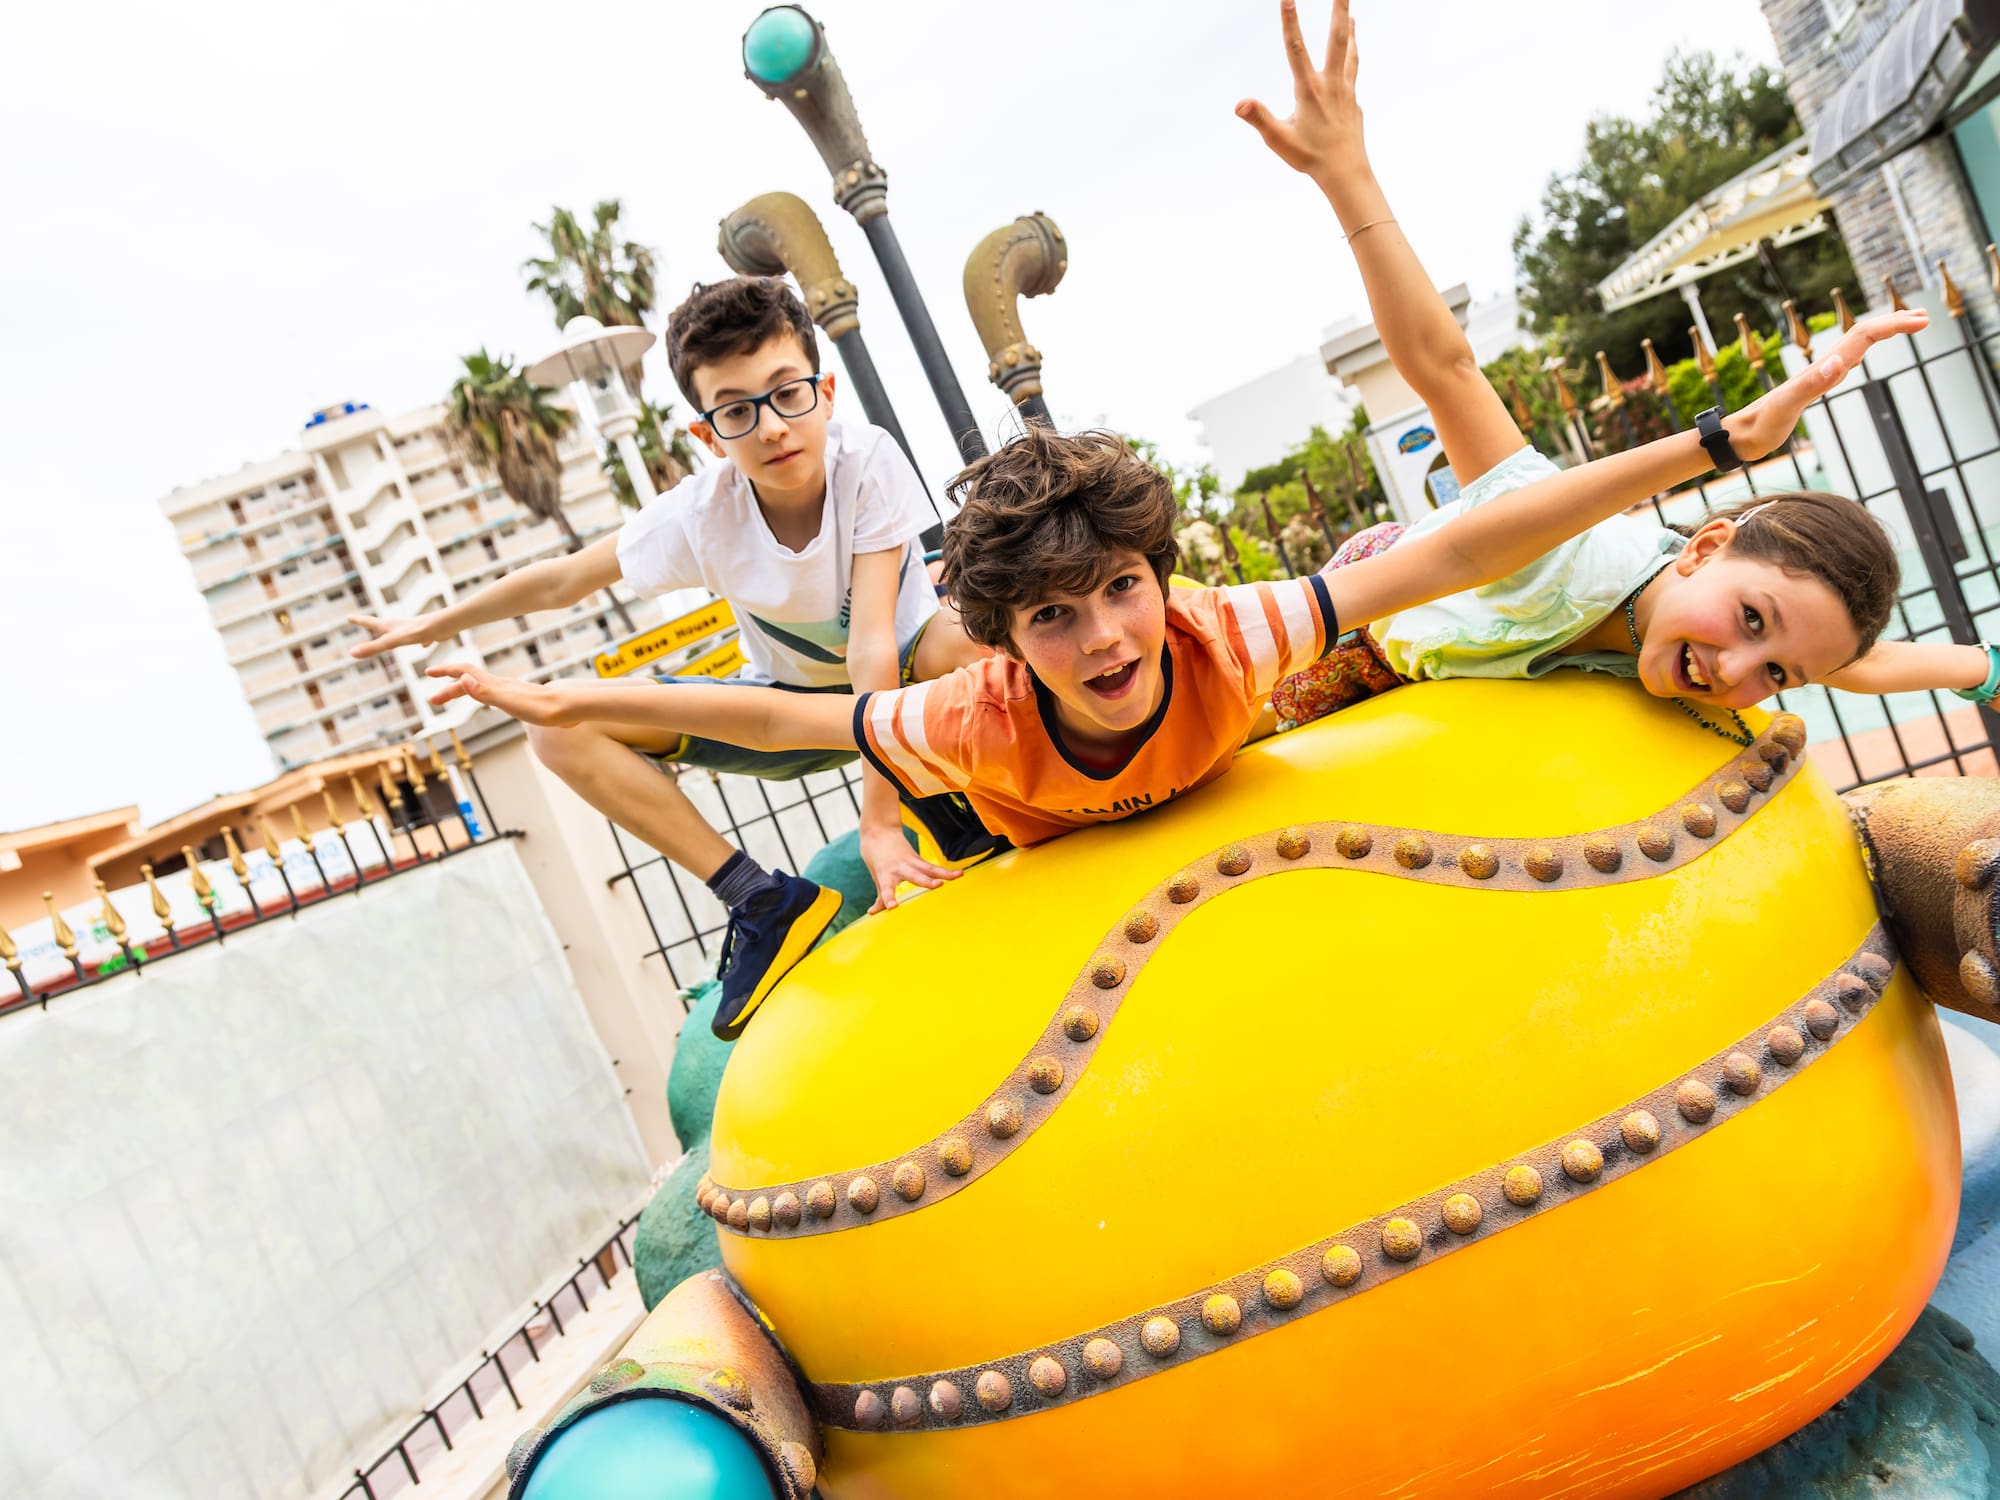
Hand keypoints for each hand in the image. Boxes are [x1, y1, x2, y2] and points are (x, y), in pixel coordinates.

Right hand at [349, 612, 440, 658]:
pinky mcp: (429, 633)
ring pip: (401, 630)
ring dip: (394, 632)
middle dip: (372, 624)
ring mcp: (415, 628)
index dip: (359, 621)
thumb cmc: (419, 631)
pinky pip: (420, 637)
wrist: (445, 624)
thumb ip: (374, 647)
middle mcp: (402, 625)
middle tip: (364, 622)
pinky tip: (424, 644)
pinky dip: (418, 640)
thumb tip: (351, 653)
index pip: (370, 622)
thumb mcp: (393, 642)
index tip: (348, 616)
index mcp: (391, 626)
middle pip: (383, 624)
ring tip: (393, 633)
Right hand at [425, 661, 576, 726]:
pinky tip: (486, 700)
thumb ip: (485, 692)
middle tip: (433, 698)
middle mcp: (502, 685)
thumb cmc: (542, 708)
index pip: (464, 673)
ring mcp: (511, 691)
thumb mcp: (510, 702)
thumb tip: (461, 680)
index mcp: (496, 685)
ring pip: (481, 687)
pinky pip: (494, 694)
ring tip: (453, 696)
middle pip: (469, 680)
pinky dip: (482, 694)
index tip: (428, 672)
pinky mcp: (520, 699)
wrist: (569, 708)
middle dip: (449, 686)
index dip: (445, 672)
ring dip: (464, 690)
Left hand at [859, 819, 959, 913]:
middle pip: (915, 876)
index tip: (892, 907)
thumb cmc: (875, 856)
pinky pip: (934, 867)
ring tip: (958, 876)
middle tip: (937, 886)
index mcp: (884, 874)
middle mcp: (900, 868)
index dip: (889, 898)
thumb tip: (873, 913)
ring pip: (930, 869)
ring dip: (944, 874)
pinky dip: (946, 872)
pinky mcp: (918, 859)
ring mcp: (911, 862)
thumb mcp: (876, 876)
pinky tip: (959, 874)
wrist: (880, 830)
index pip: (886, 888)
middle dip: (926, 881)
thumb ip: (880, 896)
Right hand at [1236, 0, 1364, 184]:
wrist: (1346, 172)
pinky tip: (1352, 49)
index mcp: (1309, 90)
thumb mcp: (1279, 140)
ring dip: (1349, 28)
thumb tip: (1239, 104)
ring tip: (1350, 12)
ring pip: (1349, 52)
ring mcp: (1345, 91)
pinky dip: (1352, 53)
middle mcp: (1330, 84)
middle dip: (1339, 10)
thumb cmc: (1310, 158)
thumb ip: (1259, 118)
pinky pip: (1353, 69)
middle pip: (1336, 39)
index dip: (1290, 20)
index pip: (1296, 48)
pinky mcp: (1353, 101)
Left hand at [1722, 309, 1928, 459]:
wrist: (1739, 436)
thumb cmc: (1761, 425)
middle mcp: (1823, 366)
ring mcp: (1819, 375)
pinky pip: (1845, 361)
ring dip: (1881, 331)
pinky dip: (1862, 351)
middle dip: (1893, 322)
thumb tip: (1841, 360)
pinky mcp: (1813, 386)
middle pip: (1863, 334)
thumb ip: (1812, 384)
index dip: (1893, 325)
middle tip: (1924, 316)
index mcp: (1822, 367)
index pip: (1864, 335)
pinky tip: (1860, 357)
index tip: (1923, 321)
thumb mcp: (1787, 407)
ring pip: (1856, 344)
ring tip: (1905, 324)